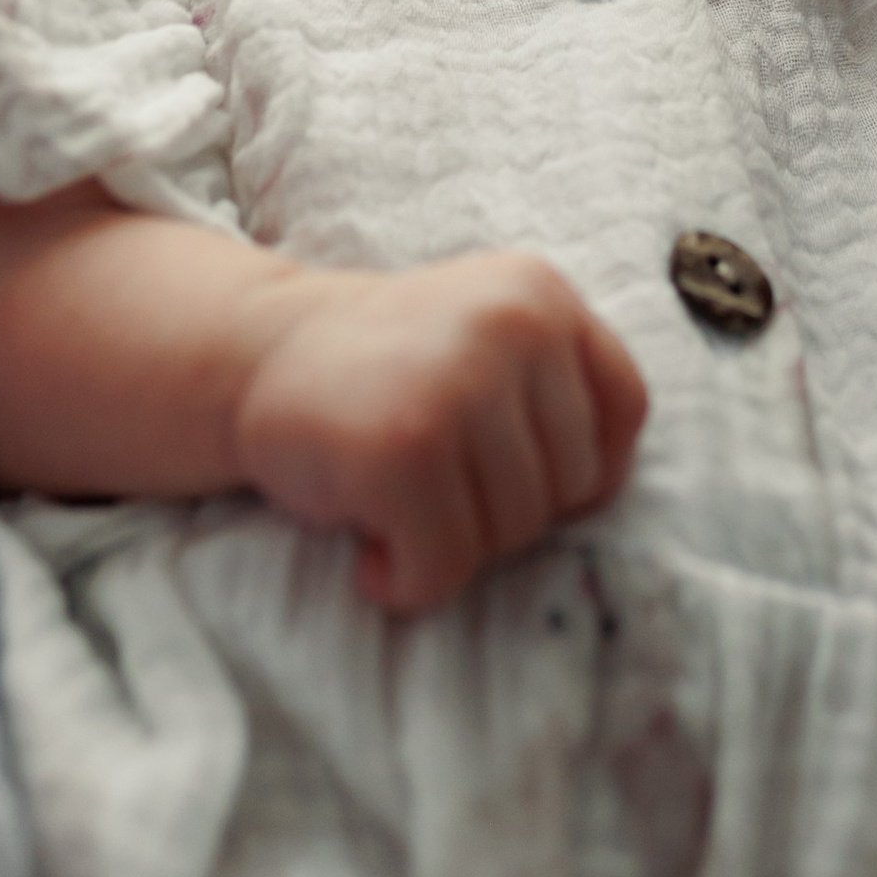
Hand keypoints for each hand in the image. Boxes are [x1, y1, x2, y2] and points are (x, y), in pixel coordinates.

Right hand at [233, 251, 649, 612]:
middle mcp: (509, 328)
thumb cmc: (383, 367)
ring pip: (513, 532)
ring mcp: (456, 386)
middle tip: (431, 482)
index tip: (512, 474)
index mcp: (539, 294)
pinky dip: (407, 581)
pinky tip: (370, 548)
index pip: (623, 411)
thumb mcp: (487, 335)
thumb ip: (553, 386)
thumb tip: (604, 496)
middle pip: (570, 485)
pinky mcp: (402, 451)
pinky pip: (445, 567)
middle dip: (505, 510)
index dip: (580, 469)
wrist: (253, 354)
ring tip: (396, 503)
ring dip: (452, 546)